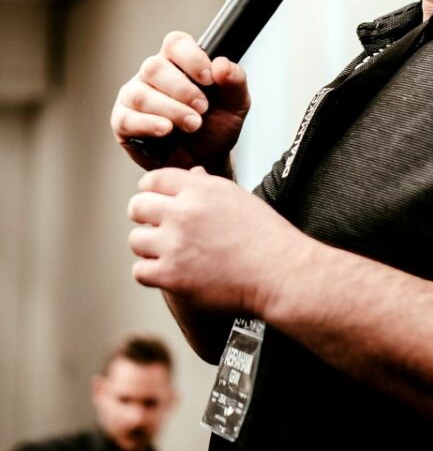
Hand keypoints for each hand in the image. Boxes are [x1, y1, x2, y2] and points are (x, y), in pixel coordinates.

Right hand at [111, 31, 249, 171]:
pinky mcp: (123, 121)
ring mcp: (134, 95)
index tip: (209, 79)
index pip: (176, 43)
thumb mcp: (236, 103)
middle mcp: (153, 73)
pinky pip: (128, 118)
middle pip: (154, 67)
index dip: (191, 58)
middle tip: (202, 109)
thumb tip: (221, 64)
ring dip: (171, 109)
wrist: (206, 160)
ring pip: (142, 94)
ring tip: (192, 125)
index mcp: (179, 61)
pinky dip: (149, 124)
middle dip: (182, 90)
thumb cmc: (217, 126)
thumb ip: (235, 80)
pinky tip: (166, 130)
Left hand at [127, 166, 307, 314]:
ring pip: (136, 240)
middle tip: (156, 227)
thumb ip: (207, 186)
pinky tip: (169, 270)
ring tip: (166, 251)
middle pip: (137, 206)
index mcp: (200, 189)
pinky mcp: (171, 276)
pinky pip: (140, 271)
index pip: (153, 179)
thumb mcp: (236, 197)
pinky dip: (151, 272)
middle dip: (144, 216)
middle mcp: (183, 212)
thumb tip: (191, 175)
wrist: (278, 271)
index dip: (150, 190)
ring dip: (148, 246)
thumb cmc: (264, 235)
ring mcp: (175, 244)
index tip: (154, 200)